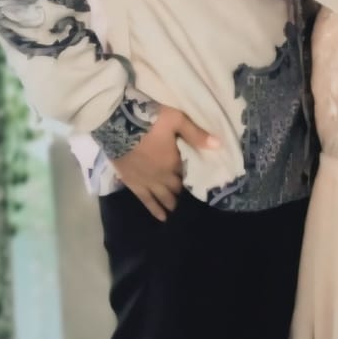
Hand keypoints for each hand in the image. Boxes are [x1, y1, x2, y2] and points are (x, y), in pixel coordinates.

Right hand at [111, 104, 219, 220]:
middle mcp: (163, 176)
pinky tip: (161, 217)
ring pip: (162, 197)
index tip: (198, 184)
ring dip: (170, 204)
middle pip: (176, 188)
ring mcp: (147, 181)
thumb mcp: (177, 120)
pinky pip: (146, 200)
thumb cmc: (149, 120)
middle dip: (182, 194)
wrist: (118, 124)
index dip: (192, 178)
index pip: (187, 174)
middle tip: (189, 201)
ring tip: (176, 211)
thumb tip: (219, 145)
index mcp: (175, 162)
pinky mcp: (132, 183)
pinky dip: (154, 209)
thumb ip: (196, 134)